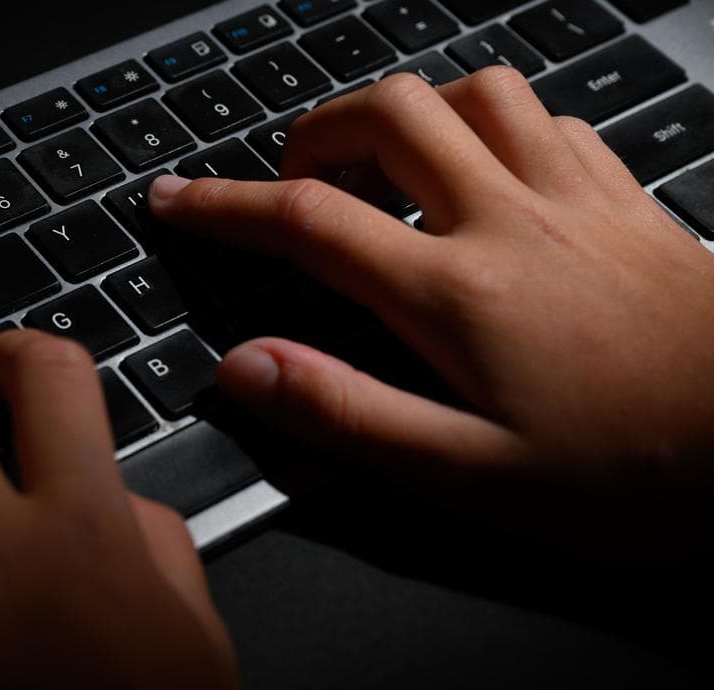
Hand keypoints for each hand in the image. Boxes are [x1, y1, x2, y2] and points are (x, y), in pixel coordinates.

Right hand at [150, 68, 713, 552]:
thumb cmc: (635, 473)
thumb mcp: (469, 477)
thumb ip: (347, 415)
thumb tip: (245, 367)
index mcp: (454, 292)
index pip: (306, 219)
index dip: (221, 205)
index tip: (174, 199)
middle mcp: (509, 220)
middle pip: (387, 114)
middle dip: (313, 134)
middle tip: (289, 184)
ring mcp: (575, 197)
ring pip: (472, 92)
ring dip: (407, 111)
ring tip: (380, 165)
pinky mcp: (627, 199)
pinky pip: (549, 116)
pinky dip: (494, 122)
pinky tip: (487, 168)